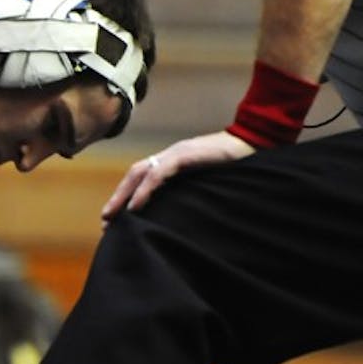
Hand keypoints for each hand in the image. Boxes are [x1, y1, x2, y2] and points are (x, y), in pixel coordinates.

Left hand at [101, 130, 255, 219]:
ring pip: (139, 173)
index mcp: (173, 161)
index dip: (126, 196)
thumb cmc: (236, 165)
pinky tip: (136, 206)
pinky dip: (145, 190)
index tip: (114, 218)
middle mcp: (170, 156)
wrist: (256, 142)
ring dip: (124, 195)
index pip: (142, 177)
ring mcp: (176, 153)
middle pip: (134, 174)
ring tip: (113, 216)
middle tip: (105, 221)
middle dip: (118, 197)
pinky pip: (158, 173)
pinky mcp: (185, 155)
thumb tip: (181, 215)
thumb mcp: (207, 181)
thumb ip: (190, 192)